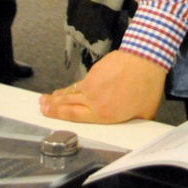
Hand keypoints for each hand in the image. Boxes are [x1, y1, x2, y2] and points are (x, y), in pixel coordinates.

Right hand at [39, 50, 166, 122]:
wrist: (144, 59)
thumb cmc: (147, 86)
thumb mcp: (144, 113)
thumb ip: (133, 123)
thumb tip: (133, 129)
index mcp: (103, 114)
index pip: (74, 116)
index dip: (57, 115)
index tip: (46, 114)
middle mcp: (93, 100)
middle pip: (66, 104)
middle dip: (52, 106)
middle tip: (41, 107)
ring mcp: (92, 84)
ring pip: (70, 92)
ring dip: (57, 96)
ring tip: (45, 98)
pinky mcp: (94, 71)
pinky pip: (80, 82)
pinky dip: (72, 86)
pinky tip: (69, 88)